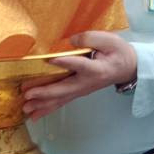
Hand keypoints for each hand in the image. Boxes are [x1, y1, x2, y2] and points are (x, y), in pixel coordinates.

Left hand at [20, 32, 137, 119]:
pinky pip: (61, 102)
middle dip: (45, 93)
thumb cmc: (118, 53)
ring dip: (42, 105)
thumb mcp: (109, 40)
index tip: (50, 60)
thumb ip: (91, 38)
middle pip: (64, 89)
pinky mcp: (77, 92)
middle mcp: (87, 83)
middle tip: (27, 95)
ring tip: (26, 109)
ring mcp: (82, 90)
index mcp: (96, 69)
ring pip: (61, 99)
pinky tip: (34, 115)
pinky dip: (47, 109)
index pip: (79, 65)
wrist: (127, 68)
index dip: (65, 63)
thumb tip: (71, 40)